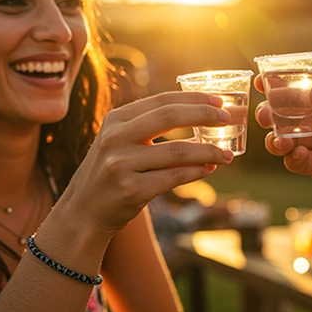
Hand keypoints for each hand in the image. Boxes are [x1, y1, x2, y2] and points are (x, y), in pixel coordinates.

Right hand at [56, 91, 232, 244]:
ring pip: (177, 151)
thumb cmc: (110, 173)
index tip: (218, 102)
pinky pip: (174, 177)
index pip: (161, 101)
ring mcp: (122, 164)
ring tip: (226, 154)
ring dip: (208, 151)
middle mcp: (116, 138)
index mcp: (116, 119)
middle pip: (169, 117)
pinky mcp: (131, 190)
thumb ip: (146, 125)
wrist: (83, 213)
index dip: (193, 99)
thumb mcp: (118, 141)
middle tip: (228, 119)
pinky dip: (196, 172)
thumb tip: (196, 114)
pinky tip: (209, 169)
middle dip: (204, 115)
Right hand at [256, 70, 311, 200]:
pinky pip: (300, 161)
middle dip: (273, 111)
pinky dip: (292, 158)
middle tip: (264, 115)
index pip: (308, 81)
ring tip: (278, 140)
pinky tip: (296, 155)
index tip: (263, 81)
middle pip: (292, 109)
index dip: (284, 80)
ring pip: (291, 136)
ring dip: (278, 137)